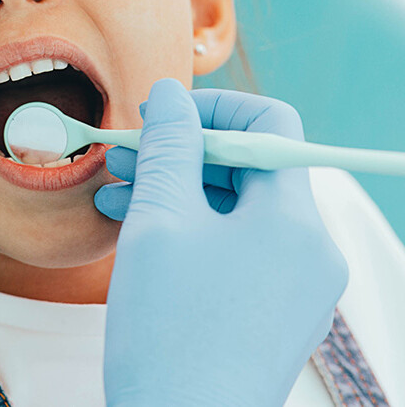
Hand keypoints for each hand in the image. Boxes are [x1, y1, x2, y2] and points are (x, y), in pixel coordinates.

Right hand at [95, 79, 347, 406]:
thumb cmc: (168, 329)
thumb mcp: (158, 221)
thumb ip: (167, 146)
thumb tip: (171, 93)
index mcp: (293, 220)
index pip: (270, 125)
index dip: (211, 108)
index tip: (157, 116)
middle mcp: (309, 251)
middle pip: (250, 169)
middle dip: (181, 153)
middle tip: (122, 154)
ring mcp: (295, 288)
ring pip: (236, 211)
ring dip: (176, 192)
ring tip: (113, 193)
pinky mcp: (272, 315)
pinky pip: (236, 250)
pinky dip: (190, 232)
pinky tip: (136, 233)